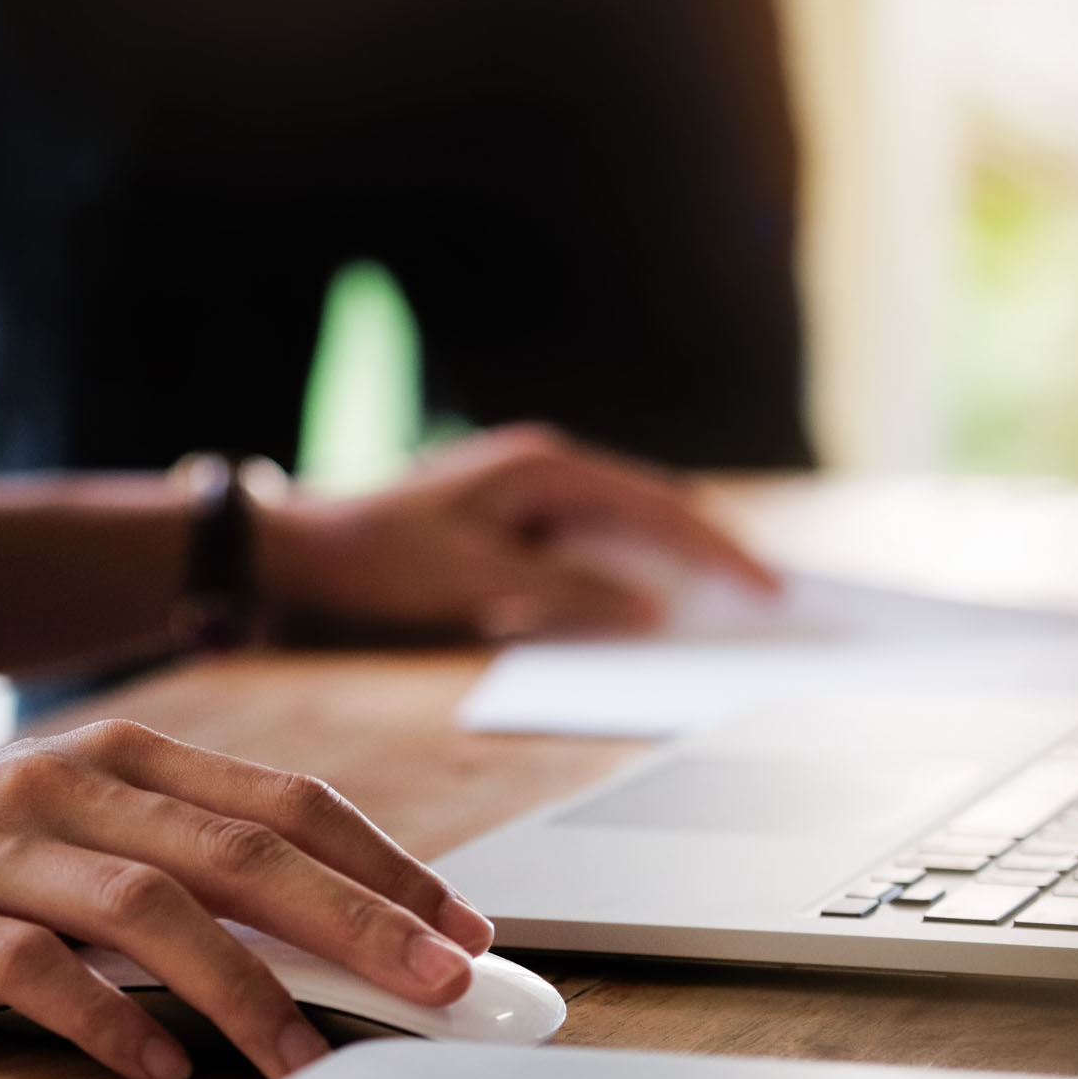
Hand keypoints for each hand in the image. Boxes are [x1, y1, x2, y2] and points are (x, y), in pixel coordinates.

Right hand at [0, 721, 493, 1078]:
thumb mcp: (74, 831)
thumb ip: (182, 863)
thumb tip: (330, 942)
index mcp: (126, 755)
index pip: (284, 802)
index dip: (383, 860)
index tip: (461, 924)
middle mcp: (71, 783)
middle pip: (240, 848)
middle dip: (355, 916)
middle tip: (439, 979)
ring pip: (149, 908)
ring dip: (246, 987)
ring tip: (309, 1058)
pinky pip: (35, 972)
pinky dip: (109, 1023)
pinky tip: (165, 1070)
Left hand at [257, 424, 781, 636]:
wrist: (305, 549)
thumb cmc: (382, 559)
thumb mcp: (480, 582)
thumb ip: (570, 594)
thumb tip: (651, 608)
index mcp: (547, 469)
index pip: (660, 510)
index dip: (720, 553)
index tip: (768, 590)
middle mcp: (549, 470)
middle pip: (658, 508)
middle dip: (717, 550)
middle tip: (772, 598)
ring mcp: (536, 492)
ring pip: (632, 525)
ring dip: (679, 560)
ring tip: (734, 601)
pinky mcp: (522, 519)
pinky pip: (597, 543)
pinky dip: (634, 571)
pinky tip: (655, 603)